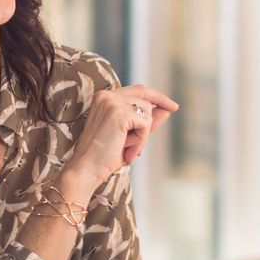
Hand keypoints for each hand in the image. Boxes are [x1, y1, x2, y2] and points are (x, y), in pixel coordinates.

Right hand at [62, 84, 178, 197]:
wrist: (87, 169)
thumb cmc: (104, 156)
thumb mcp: (130, 136)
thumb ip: (146, 121)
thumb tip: (166, 110)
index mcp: (104, 98)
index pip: (137, 90)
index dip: (156, 96)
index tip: (172, 105)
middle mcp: (106, 95)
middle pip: (145, 96)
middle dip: (156, 111)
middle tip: (172, 111)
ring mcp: (111, 102)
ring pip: (147, 112)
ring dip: (143, 135)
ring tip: (129, 149)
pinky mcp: (118, 113)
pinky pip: (145, 124)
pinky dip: (141, 140)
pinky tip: (129, 151)